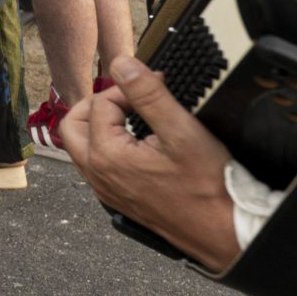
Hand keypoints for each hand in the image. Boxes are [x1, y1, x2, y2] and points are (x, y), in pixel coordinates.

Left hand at [59, 56, 241, 272]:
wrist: (222, 230)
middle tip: (128, 95)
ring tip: (131, 114)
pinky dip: (106, 146)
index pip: (100, 104)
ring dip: (99, 124)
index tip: (156, 85)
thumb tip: (122, 65)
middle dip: (97, 103)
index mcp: (107, 156)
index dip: (128, 87)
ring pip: (82, 147)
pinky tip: (134, 141)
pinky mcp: (118, 199)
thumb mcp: (181, 130)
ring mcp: (106, 191)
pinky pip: (96, 166)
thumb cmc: (208, 187)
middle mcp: (99, 176)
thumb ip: (147, 94)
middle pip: (74, 125)